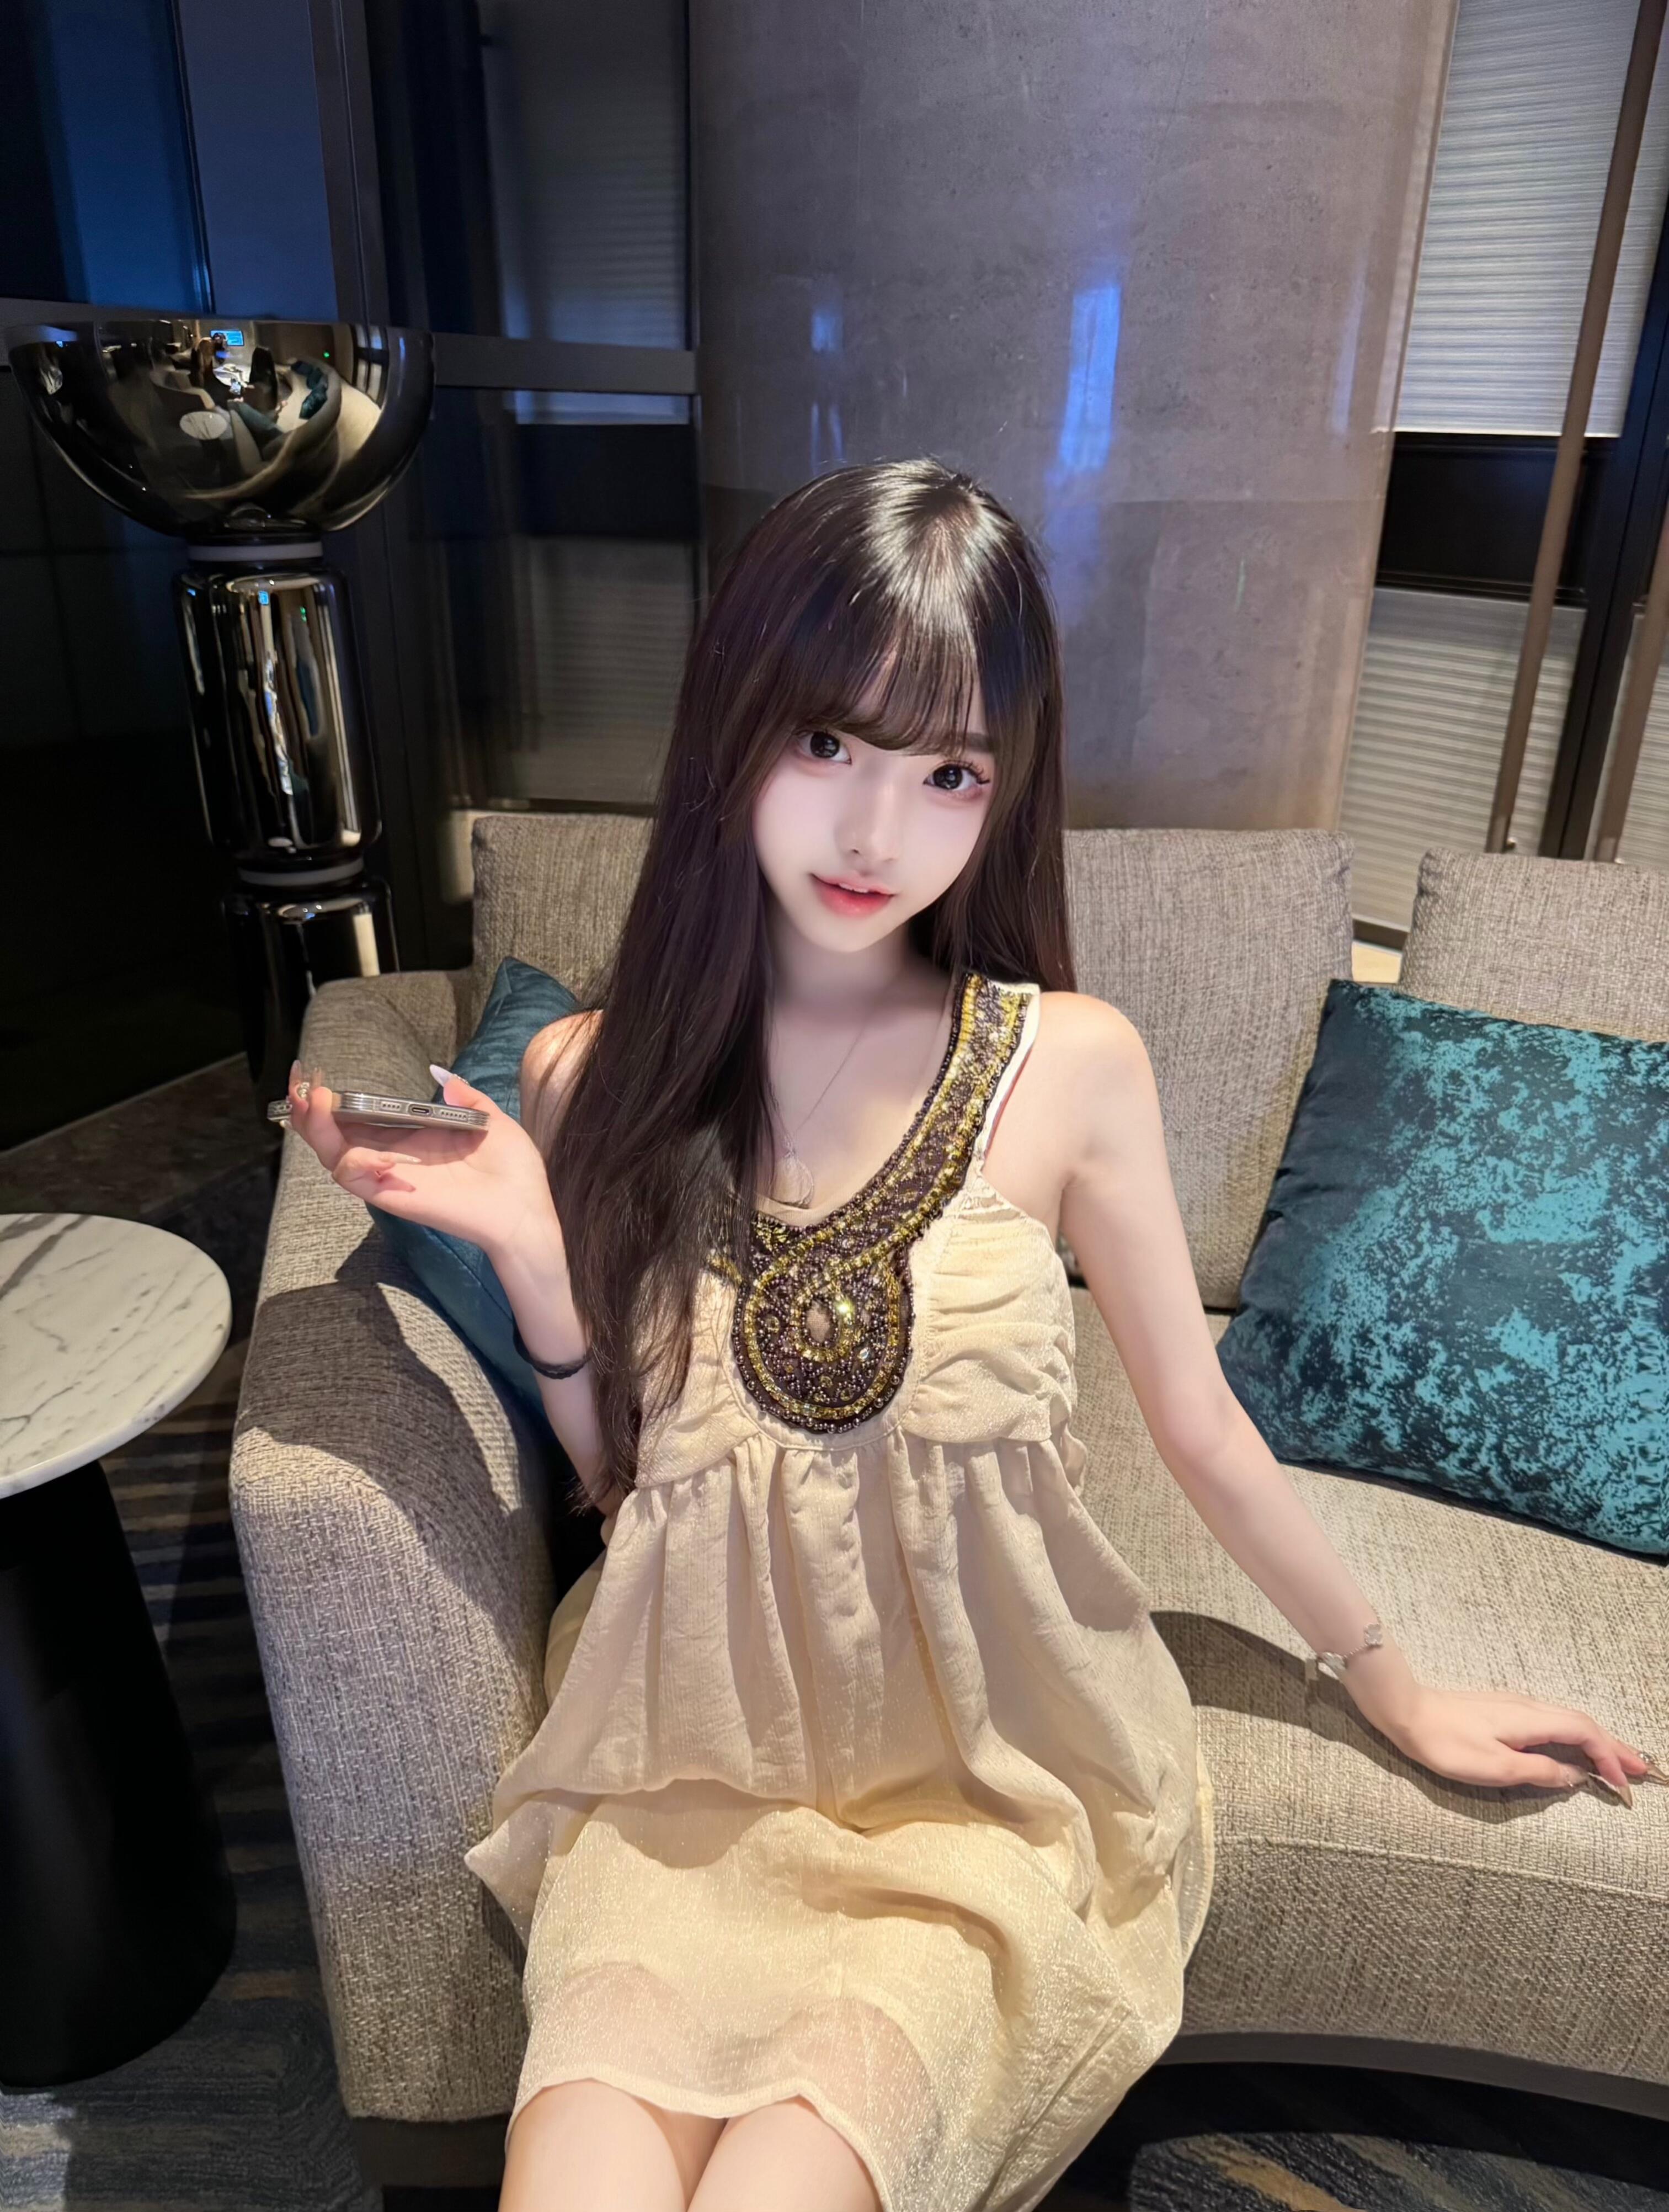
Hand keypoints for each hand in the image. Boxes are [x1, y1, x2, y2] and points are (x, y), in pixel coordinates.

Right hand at [284, 1059, 562, 1267]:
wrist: (526, 1208)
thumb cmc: (514, 1171)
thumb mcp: (492, 1121)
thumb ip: (465, 1097)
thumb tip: (439, 1073)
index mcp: (410, 1139)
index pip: (357, 1120)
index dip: (331, 1100)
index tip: (316, 1074)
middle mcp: (392, 1158)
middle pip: (332, 1137)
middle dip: (307, 1111)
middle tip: (300, 1084)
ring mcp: (390, 1178)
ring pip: (333, 1157)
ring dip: (318, 1129)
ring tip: (316, 1102)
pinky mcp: (394, 1197)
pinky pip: (356, 1181)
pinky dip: (354, 1162)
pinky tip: (370, 1151)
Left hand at [1388, 1684, 1660, 1803]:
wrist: (1405, 1711)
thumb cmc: (1446, 1743)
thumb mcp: (1496, 1767)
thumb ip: (1539, 1772)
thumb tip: (1574, 1777)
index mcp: (1532, 1719)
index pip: (1585, 1733)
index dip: (1609, 1757)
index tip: (1624, 1785)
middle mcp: (1530, 1707)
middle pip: (1584, 1724)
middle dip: (1614, 1747)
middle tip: (1642, 1769)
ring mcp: (1516, 1706)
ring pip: (1568, 1721)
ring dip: (1597, 1741)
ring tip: (1618, 1762)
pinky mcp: (1503, 1711)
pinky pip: (1552, 1722)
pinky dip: (1574, 1736)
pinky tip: (1574, 1749)